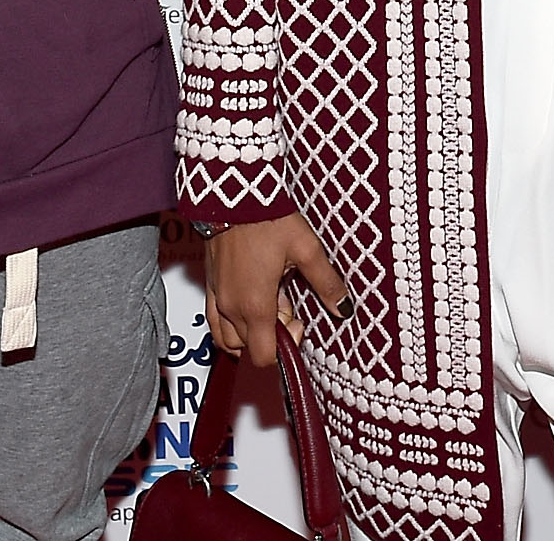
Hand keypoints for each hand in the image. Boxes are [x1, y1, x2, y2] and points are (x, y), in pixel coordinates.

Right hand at [205, 212, 346, 368]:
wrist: (234, 196)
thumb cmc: (269, 220)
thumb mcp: (307, 250)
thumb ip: (326, 283)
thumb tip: (343, 307)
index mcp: (256, 307)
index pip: (264, 356)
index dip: (285, 347)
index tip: (299, 322)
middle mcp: (231, 309)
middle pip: (248, 348)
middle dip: (271, 336)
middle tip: (287, 305)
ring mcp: (217, 299)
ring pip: (228, 340)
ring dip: (249, 333)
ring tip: (268, 304)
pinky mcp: (209, 287)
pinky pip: (214, 322)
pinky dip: (230, 324)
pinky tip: (248, 302)